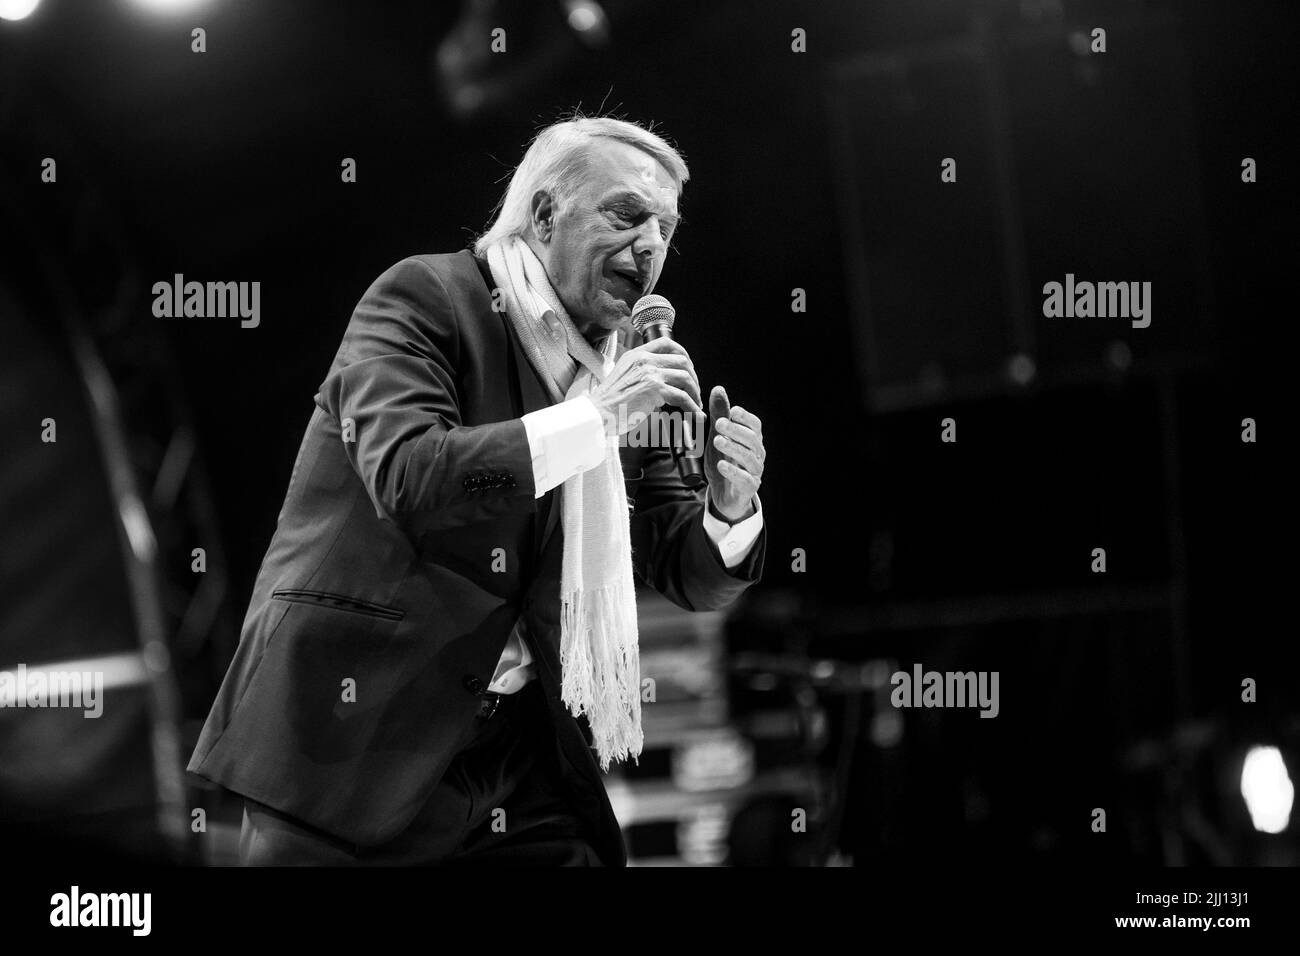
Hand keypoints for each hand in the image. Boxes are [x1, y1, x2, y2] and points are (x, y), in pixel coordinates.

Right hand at [587, 337, 702, 437]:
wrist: (597, 413)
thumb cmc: (608, 402)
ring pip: (685, 378)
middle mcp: (644, 360)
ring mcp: (650, 373)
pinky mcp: (655, 389)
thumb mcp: (623, 376)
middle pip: (681, 360)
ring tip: (695, 404)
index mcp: (636, 354)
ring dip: (694, 392)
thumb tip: (660, 381)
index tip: (688, 366)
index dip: (682, 352)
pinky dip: (692, 406)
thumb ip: (640, 372)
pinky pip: (682, 396)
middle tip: (694, 390)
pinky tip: (695, 414)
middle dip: (693, 376)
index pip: (665, 343)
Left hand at [704, 386, 763, 522]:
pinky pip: (745, 480)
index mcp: (752, 440)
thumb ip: (718, 414)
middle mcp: (757, 454)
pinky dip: (733, 472)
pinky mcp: (748, 488)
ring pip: (749, 458)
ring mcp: (755, 472)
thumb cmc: (724, 461)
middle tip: (719, 423)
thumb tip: (718, 389)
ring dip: (733, 448)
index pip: (755, 425)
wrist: (724, 495)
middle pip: (752, 439)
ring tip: (717, 441)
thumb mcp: (717, 436)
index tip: (731, 410)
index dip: (745, 417)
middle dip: (736, 430)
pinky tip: (721, 465)